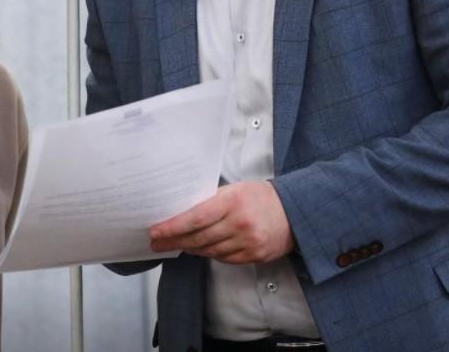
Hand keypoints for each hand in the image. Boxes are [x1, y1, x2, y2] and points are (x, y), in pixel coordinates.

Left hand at [148, 180, 294, 264]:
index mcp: (233, 201)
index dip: (172, 227)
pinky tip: (202, 248)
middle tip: (157, 242)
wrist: (293, 211)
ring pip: (209, 250)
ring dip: (191, 248)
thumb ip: (212, 201)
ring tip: (178, 244)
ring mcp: (248, 242)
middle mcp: (240, 223)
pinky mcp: (254, 255)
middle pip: (199, 237)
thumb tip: (181, 211)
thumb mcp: (235, 190)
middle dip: (174, 241)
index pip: (195, 218)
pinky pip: (223, 258)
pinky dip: (210, 253)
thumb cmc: (260, 197)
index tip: (155, 232)